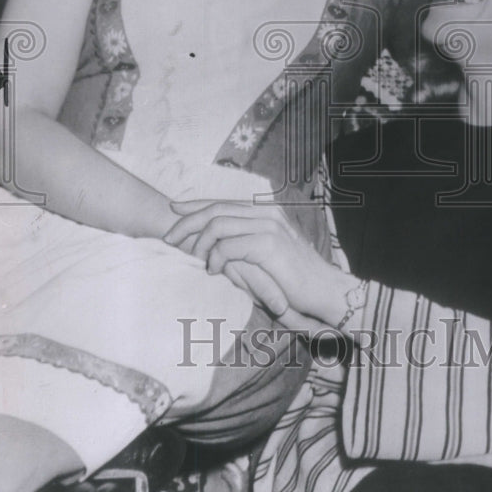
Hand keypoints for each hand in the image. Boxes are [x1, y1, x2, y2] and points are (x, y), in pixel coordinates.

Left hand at [164, 199, 294, 318]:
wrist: (322, 290)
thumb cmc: (292, 278)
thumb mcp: (264, 254)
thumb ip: (242, 243)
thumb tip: (212, 244)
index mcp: (266, 211)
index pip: (223, 202)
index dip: (195, 205)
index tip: (173, 210)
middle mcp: (266, 212)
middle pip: (216, 209)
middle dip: (187, 222)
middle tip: (169, 238)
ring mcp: (268, 226)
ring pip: (218, 224)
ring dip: (200, 243)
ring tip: (195, 261)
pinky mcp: (268, 244)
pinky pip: (227, 246)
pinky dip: (214, 258)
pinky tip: (213, 270)